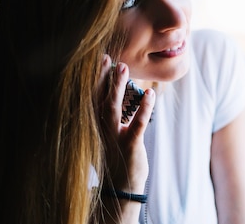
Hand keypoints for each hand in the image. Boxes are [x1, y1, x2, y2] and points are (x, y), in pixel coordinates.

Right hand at [98, 55, 155, 192]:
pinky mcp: (130, 145)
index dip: (98, 78)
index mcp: (97, 124)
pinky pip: (136, 125)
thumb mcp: (111, 133)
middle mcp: (101, 129)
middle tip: (109, 57)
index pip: (94, 97)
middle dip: (104, 77)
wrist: (121, 186)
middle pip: (100, 98)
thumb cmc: (117, 155)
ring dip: (118, 87)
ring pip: (114, 108)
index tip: (102, 58)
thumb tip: (114, 90)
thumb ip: (111, 114)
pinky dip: (144, 109)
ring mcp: (114, 137)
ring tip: (124, 68)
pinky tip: (150, 94)